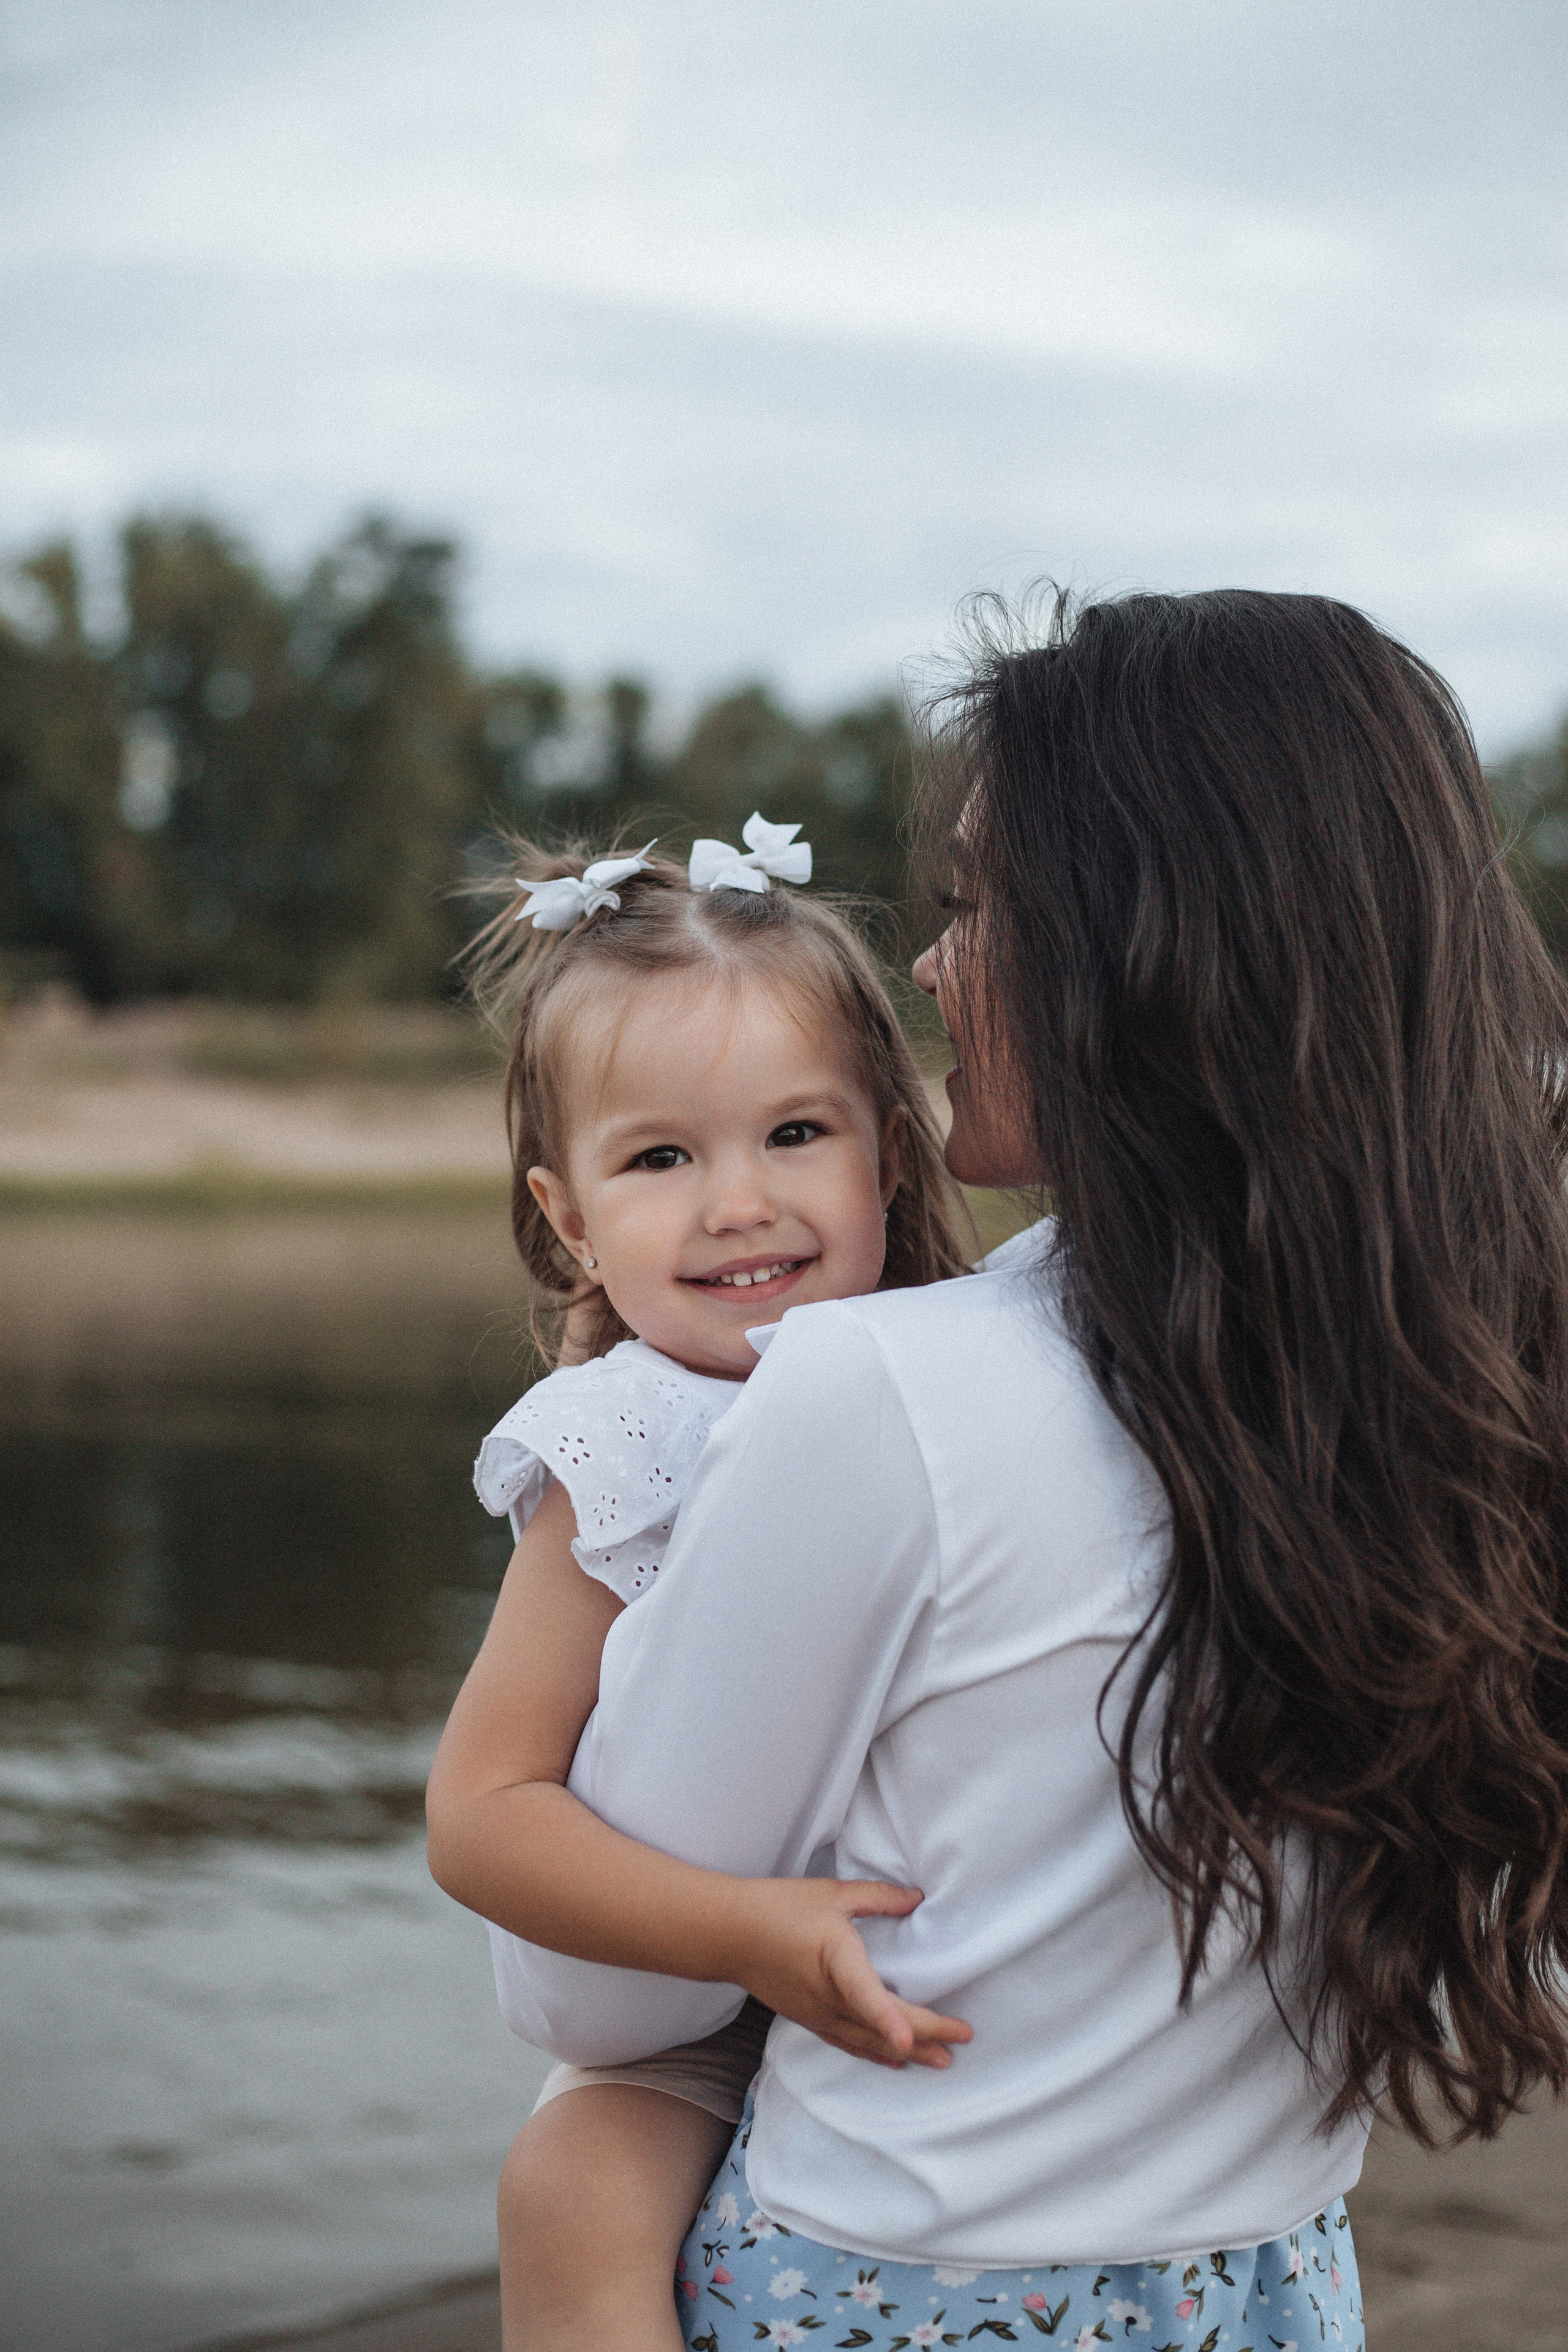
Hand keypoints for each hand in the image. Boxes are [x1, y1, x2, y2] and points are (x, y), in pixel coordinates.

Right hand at [718, 1876, 972, 2070]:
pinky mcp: (809, 2019)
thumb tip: (917, 1899)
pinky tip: (893, 2059)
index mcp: (835, 1959)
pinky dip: (875, 2052)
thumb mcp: (831, 1893)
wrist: (729, 1934)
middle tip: (962, 2040)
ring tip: (942, 2061)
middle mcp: (827, 1996)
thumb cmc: (779, 1907)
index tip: (910, 2042)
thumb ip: (878, 1897)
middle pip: (879, 2026)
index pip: (865, 1994)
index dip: (889, 2019)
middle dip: (925, 2036)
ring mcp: (817, 2014)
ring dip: (906, 2051)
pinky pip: (849, 2043)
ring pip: (867, 2042)